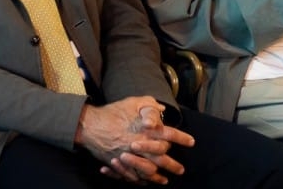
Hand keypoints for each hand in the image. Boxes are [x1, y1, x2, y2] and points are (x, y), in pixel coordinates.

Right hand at [76, 98, 192, 184]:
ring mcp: (130, 156)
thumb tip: (162, 108)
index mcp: (146, 129)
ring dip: (157, 177)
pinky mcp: (119, 163)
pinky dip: (140, 180)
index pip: (169, 134)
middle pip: (161, 157)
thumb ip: (150, 105)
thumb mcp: (134, 102)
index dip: (182, 138)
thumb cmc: (113, 112)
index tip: (191, 142)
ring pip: (148, 170)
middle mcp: (140, 144)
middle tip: (181, 170)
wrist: (90, 125)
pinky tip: (146, 181)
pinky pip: (133, 176)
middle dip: (173, 165)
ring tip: (165, 180)